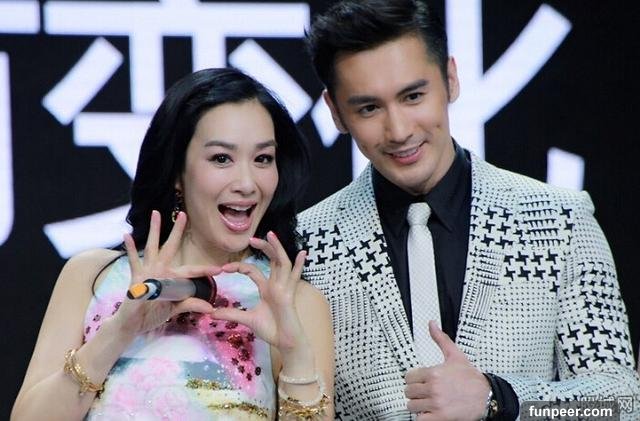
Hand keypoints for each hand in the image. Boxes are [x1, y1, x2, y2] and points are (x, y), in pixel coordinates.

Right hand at [110, 210, 215, 336]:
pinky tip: (127, 235)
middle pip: (170, 246)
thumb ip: (190, 305)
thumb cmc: (153, 315)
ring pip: (152, 247)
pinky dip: (131, 249)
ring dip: (154, 231)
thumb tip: (210, 309)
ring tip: (156, 214)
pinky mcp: (135, 276)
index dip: (204, 270)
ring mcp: (147, 271)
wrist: (133, 323)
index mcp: (172, 277)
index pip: (191, 271)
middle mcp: (160, 270)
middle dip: (177, 231)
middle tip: (184, 214)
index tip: (219, 268)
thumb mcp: (175, 309)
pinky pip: (134, 261)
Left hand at [212, 231, 308, 354]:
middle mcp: (277, 284)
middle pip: (272, 260)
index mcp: (267, 288)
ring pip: (282, 263)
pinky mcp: (289, 295)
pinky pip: (294, 277)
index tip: (223, 269)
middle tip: (251, 238)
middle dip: (264, 247)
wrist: (285, 343)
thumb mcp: (247, 319)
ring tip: (270, 235)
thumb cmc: (271, 330)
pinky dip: (299, 265)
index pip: (253, 271)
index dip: (239, 267)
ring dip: (277, 249)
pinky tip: (303, 253)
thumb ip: (231, 314)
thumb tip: (212, 313)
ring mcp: (284, 288)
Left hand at [405, 321, 489, 420]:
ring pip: (412, 405)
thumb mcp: (455, 355)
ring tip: (426, 402)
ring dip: (417, 405)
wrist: (486, 396)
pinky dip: (422, 417)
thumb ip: (440, 339)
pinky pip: (419, 419)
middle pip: (408, 391)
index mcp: (434, 373)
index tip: (418, 382)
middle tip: (422, 392)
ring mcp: (436, 403)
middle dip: (414, 392)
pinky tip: (429, 412)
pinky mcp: (440, 417)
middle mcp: (433, 388)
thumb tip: (431, 324)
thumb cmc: (471, 378)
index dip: (413, 380)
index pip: (408, 377)